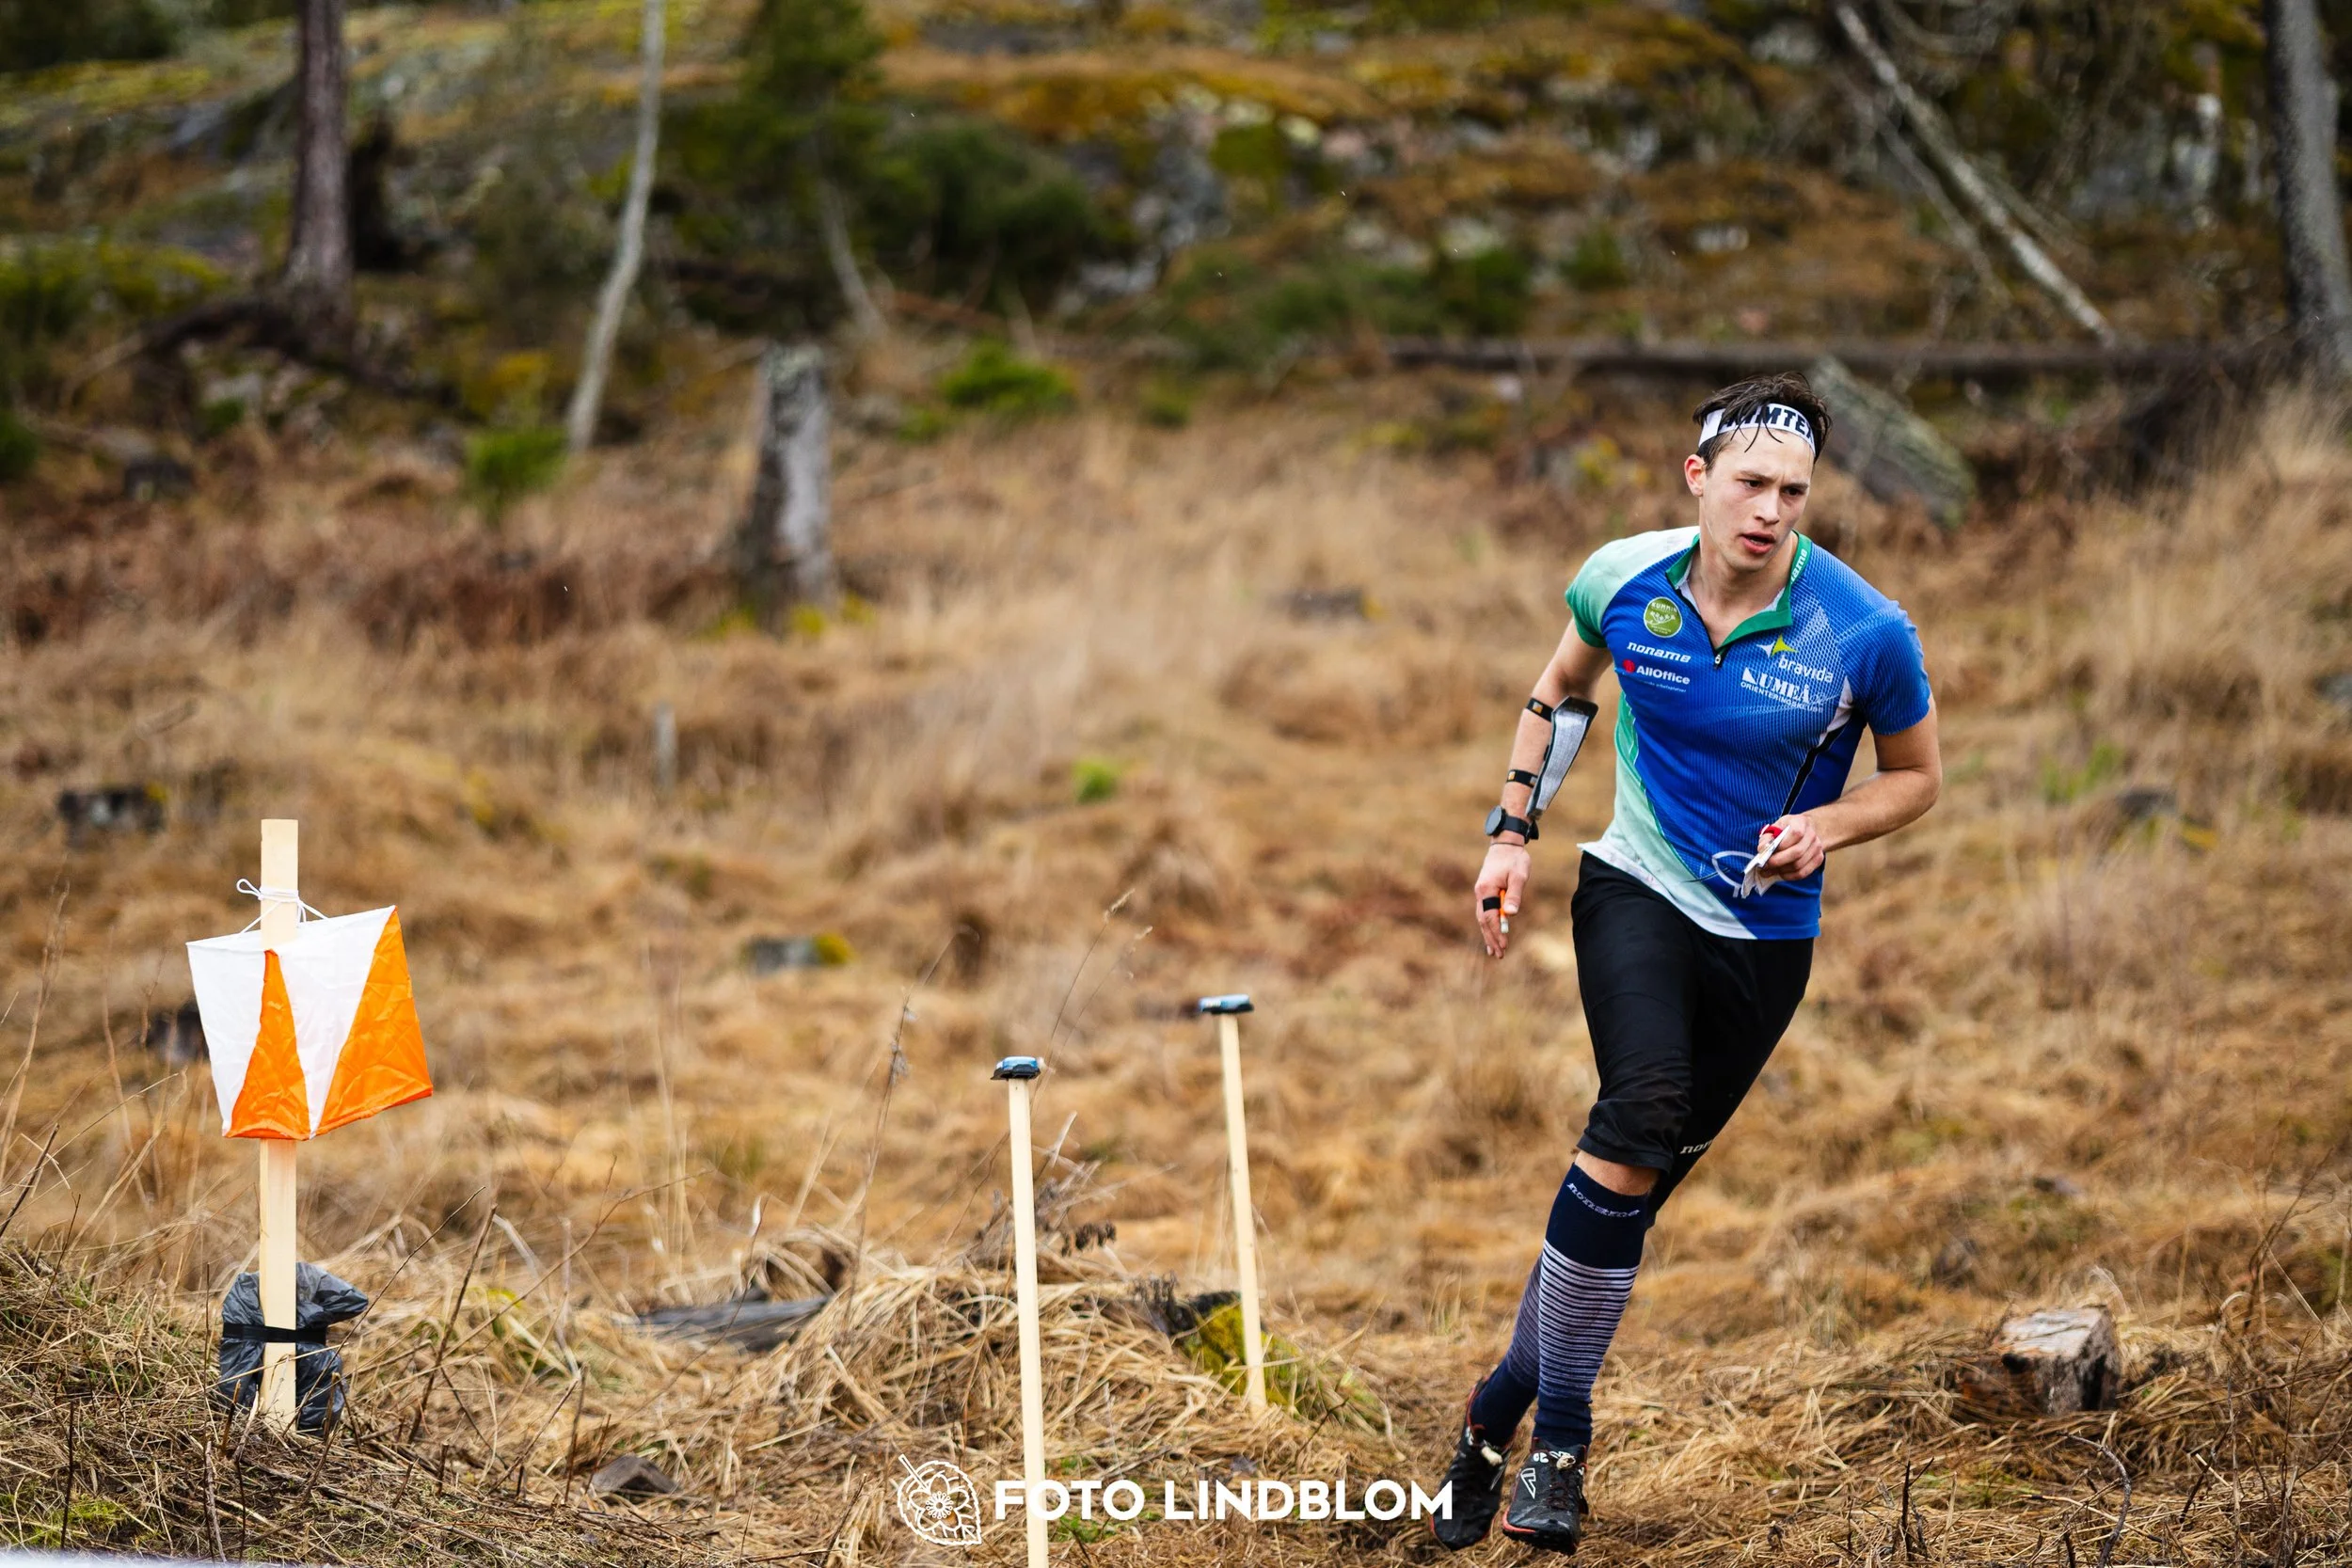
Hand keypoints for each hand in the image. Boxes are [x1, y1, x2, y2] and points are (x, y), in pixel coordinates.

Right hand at [1475, 842, 1531, 957]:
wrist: (1505, 844)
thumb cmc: (1514, 859)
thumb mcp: (1518, 875)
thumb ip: (1514, 894)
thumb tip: (1510, 914)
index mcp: (1486, 889)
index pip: (1490, 917)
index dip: (1497, 932)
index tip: (1504, 945)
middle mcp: (1480, 893)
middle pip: (1483, 921)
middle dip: (1491, 938)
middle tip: (1499, 954)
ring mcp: (1481, 893)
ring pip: (1482, 918)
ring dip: (1488, 934)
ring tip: (1494, 951)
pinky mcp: (1485, 892)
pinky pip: (1485, 912)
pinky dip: (1488, 925)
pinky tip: (1491, 934)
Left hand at [1760, 812, 1825, 878]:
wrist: (1805, 830)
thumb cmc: (1787, 829)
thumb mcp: (1775, 827)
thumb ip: (1767, 838)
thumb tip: (1762, 849)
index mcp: (1801, 822)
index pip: (1795, 834)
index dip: (1781, 845)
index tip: (1766, 852)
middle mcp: (1812, 835)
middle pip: (1797, 852)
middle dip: (1778, 861)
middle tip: (1764, 866)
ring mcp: (1817, 848)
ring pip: (1799, 865)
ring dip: (1781, 870)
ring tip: (1769, 871)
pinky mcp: (1818, 859)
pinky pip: (1803, 873)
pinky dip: (1789, 876)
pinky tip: (1780, 873)